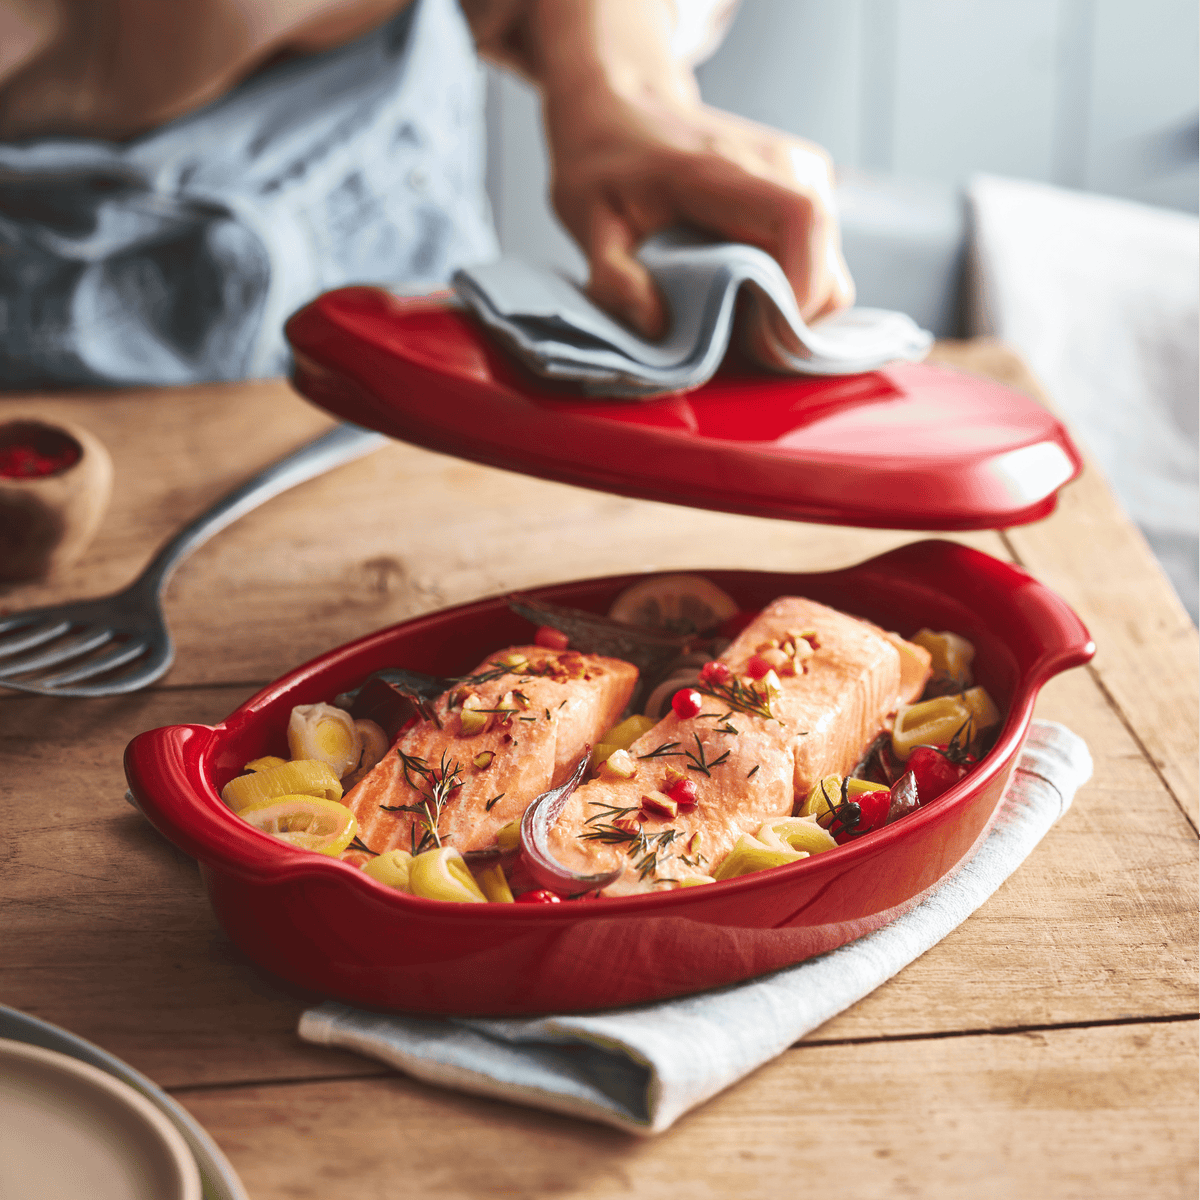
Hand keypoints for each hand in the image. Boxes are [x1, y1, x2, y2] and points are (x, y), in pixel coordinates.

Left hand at [545, 83, 854, 338]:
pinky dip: (792, 297)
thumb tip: (658, 326)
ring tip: (733, 317)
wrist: (625, 108)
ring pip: (830, 278)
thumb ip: (615, 280)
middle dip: (787, 328)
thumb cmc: (605, 169)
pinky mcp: (810, 189)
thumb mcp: (586, 224)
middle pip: (826, 272)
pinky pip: (822, 268)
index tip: (753, 337)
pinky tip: (746, 294)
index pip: (800, 222)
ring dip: (789, 317)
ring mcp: (804, 175)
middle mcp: (783, 166)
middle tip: (732, 343)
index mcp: (725, 171)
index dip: (795, 293)